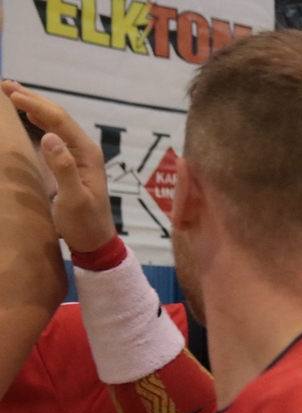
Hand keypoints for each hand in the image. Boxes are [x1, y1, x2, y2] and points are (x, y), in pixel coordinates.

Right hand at [2, 81, 115, 252]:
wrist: (95, 242)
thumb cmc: (84, 224)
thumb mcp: (73, 199)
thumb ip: (64, 169)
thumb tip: (49, 137)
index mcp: (87, 154)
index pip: (59, 121)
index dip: (35, 104)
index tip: (11, 94)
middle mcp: (85, 150)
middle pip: (58, 117)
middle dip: (32, 99)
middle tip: (5, 85)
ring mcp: (79, 156)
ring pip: (55, 123)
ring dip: (35, 106)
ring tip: (12, 93)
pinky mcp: (71, 163)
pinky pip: (55, 134)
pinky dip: (39, 121)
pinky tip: (28, 115)